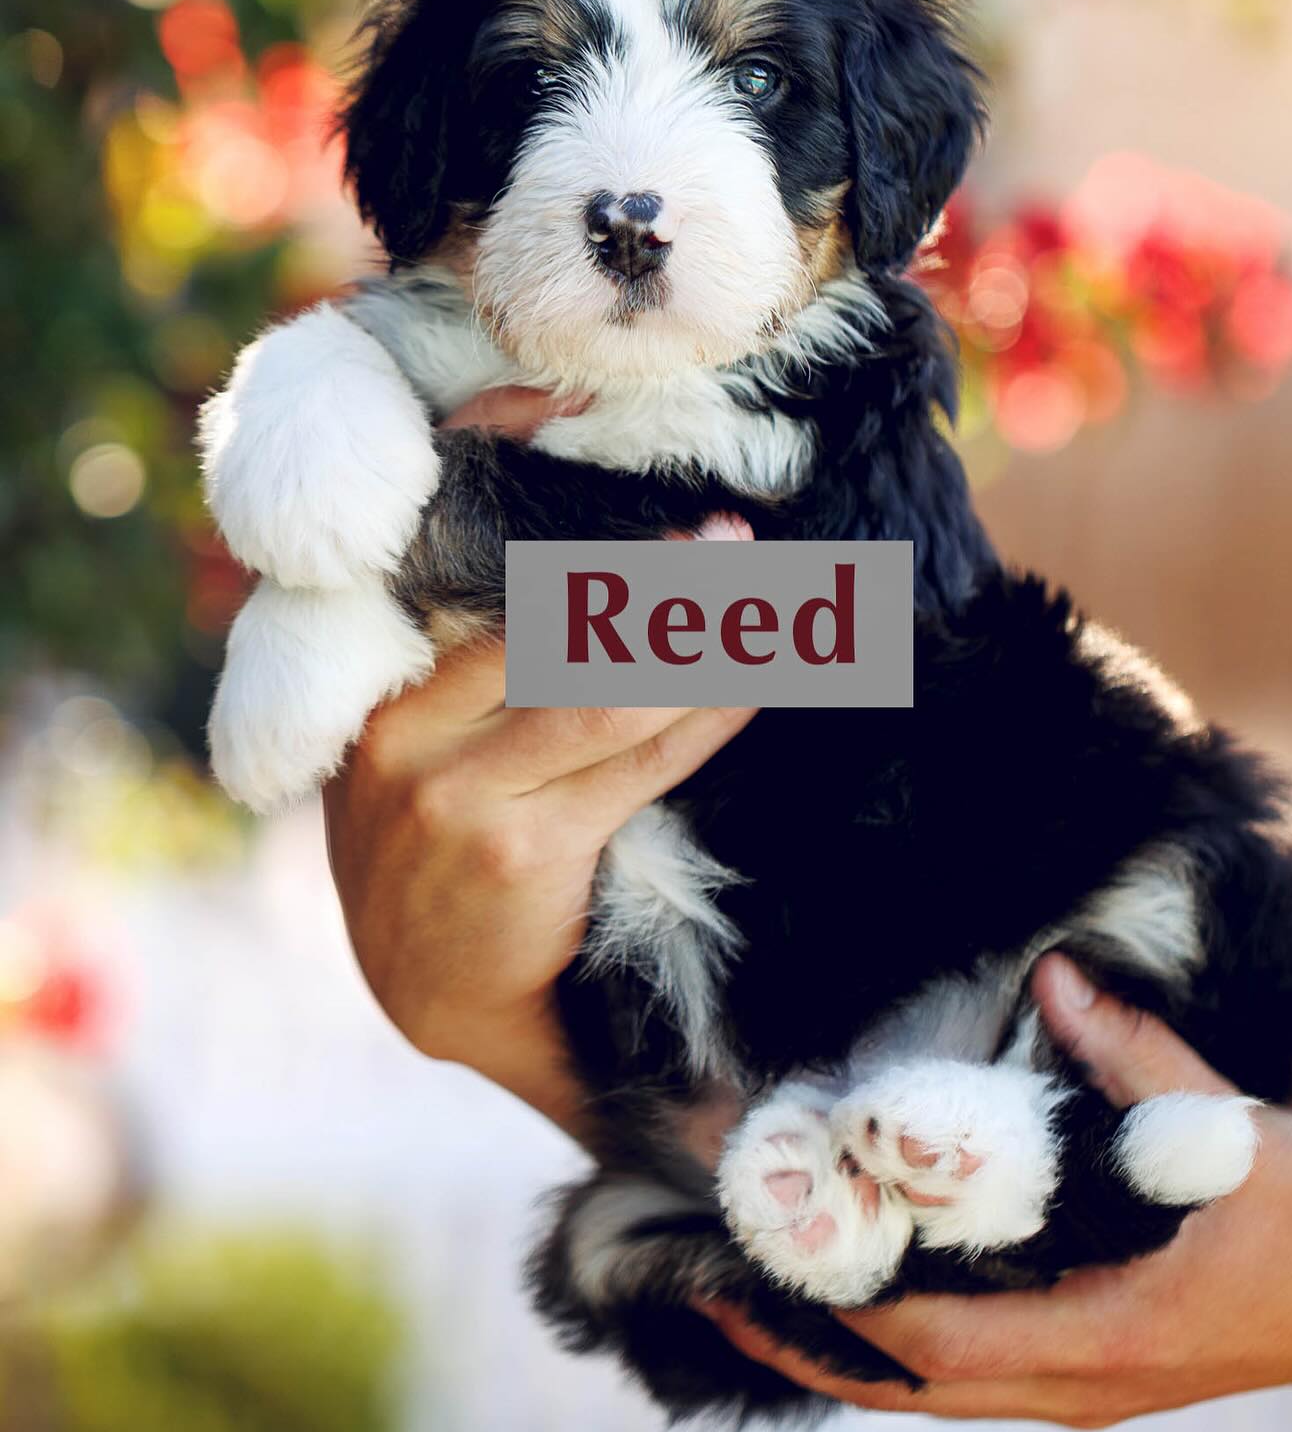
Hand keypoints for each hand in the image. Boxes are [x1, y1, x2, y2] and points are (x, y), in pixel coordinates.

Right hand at [326, 384, 753, 1136]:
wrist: (429, 988)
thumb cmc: (434, 845)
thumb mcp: (416, 745)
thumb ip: (471, 664)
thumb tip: (590, 571)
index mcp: (381, 693)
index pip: (468, 575)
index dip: (543, 511)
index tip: (595, 443)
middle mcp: (408, 732)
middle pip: (554, 628)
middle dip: (657, 583)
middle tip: (736, 541)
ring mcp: (462, 794)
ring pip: (607, 691)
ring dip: (699, 642)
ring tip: (770, 598)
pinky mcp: (525, 850)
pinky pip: (641, 763)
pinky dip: (708, 715)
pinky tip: (757, 680)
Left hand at [700, 955, 1291, 1427]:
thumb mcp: (1230, 1136)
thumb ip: (1135, 1054)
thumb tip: (1054, 977)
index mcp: (1098, 1336)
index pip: (930, 1340)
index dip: (834, 1300)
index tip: (758, 1248)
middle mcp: (1071, 1386)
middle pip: (902, 1386)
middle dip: (801, 1336)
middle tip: (711, 1276)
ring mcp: (1077, 1391)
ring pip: (926, 1390)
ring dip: (838, 1342)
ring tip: (757, 1284)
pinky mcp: (1086, 1375)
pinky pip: (965, 1373)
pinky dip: (896, 1342)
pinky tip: (858, 1288)